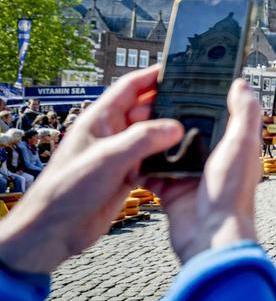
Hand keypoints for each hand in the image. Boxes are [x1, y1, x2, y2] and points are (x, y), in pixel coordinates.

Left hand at [0, 66, 183, 273]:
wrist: (54, 230)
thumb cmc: (67, 189)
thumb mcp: (108, 158)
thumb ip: (143, 139)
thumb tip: (175, 127)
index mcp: (100, 120)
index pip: (130, 88)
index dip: (153, 76)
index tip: (177, 70)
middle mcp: (111, 134)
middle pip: (146, 111)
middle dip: (169, 106)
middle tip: (197, 103)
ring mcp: (120, 155)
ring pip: (152, 136)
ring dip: (170, 135)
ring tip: (195, 130)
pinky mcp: (127, 175)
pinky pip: (153, 160)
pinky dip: (167, 159)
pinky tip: (182, 160)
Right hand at [144, 80, 260, 262]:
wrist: (210, 237)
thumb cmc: (231, 193)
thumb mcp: (242, 145)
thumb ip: (243, 113)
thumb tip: (241, 83)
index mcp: (233, 147)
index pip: (217, 116)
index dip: (203, 100)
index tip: (183, 82)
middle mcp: (212, 159)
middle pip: (188, 130)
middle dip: (170, 116)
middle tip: (148, 100)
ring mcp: (190, 176)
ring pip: (167, 149)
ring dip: (153, 138)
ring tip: (134, 118)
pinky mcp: (171, 190)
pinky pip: (152, 172)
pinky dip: (141, 163)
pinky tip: (129, 148)